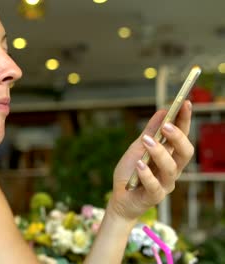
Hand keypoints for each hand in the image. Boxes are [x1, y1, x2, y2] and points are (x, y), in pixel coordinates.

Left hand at [108, 100, 193, 219]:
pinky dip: (147, 174)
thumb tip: (163, 110)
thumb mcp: (138, 148)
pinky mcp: (154, 197)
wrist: (120, 198)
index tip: (186, 103)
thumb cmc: (131, 172)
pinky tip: (139, 165)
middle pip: (185, 153)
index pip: (183, 136)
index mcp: (171, 156)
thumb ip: (150, 132)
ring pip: (170, 168)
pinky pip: (154, 185)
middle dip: (178, 137)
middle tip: (167, 125)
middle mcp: (172, 170)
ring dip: (159, 153)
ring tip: (147, 142)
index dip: (186, 120)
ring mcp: (165, 184)